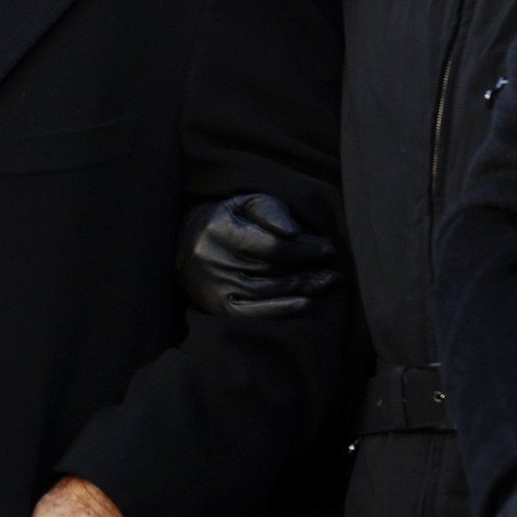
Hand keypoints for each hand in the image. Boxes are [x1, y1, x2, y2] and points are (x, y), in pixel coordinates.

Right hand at [177, 193, 338, 318]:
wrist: (182, 245)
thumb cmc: (225, 220)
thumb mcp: (243, 204)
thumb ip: (270, 210)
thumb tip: (294, 231)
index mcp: (219, 228)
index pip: (272, 245)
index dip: (304, 249)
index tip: (329, 249)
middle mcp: (213, 259)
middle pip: (273, 268)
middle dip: (309, 269)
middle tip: (334, 269)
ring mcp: (214, 285)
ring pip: (268, 290)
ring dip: (303, 288)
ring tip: (328, 282)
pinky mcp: (217, 305)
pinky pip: (254, 313)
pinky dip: (282, 310)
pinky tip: (307, 305)